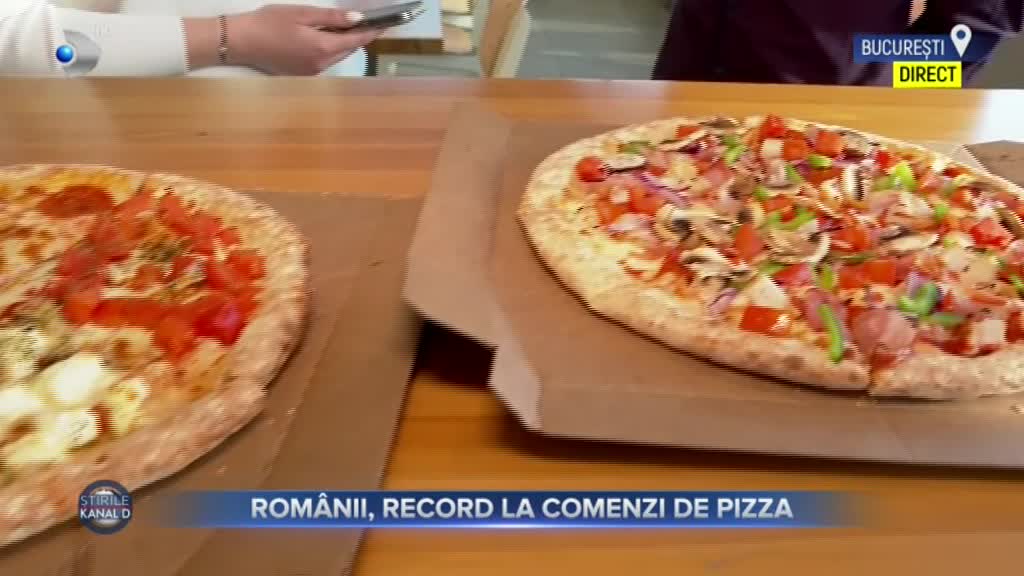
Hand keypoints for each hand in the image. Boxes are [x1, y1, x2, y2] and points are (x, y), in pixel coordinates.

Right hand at [228, 5, 381, 75]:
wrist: (241, 42)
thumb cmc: (268, 23)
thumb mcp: (302, 14)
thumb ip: (331, 18)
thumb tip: (357, 18)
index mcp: (323, 48)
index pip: (357, 40)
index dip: (372, 31)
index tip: (385, 24)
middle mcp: (321, 65)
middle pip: (349, 49)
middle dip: (359, 36)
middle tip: (365, 21)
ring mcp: (313, 72)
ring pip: (338, 56)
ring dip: (344, 42)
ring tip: (343, 26)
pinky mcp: (304, 74)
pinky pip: (326, 61)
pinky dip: (331, 49)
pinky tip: (324, 37)